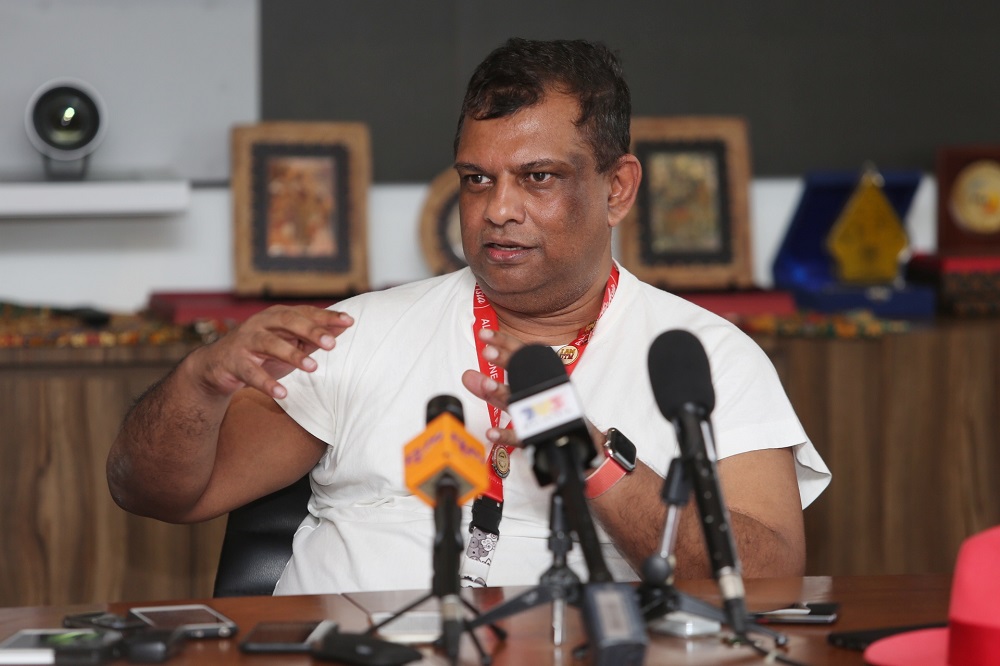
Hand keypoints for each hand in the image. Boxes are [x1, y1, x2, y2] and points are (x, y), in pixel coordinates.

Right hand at [190, 305, 352, 399]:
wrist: (216, 366)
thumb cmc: (261, 353)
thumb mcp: (289, 344)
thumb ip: (313, 337)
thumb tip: (344, 327)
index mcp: (276, 315)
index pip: (305, 312)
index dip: (326, 317)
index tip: (349, 321)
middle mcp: (260, 323)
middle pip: (287, 322)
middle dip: (311, 331)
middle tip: (332, 344)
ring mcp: (245, 342)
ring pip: (269, 344)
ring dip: (292, 355)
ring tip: (313, 367)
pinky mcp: (233, 362)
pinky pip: (251, 373)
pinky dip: (266, 383)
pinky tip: (282, 394)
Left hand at [460, 329, 602, 451]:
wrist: (574, 439)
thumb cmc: (542, 414)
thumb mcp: (514, 398)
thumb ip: (490, 387)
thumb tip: (467, 376)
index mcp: (536, 377)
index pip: (521, 354)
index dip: (503, 342)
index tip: (485, 335)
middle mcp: (539, 392)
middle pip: (524, 373)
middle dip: (506, 361)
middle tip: (489, 352)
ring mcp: (541, 414)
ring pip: (522, 401)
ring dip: (504, 392)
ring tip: (488, 385)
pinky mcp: (539, 437)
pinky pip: (522, 436)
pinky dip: (506, 434)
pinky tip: (492, 432)